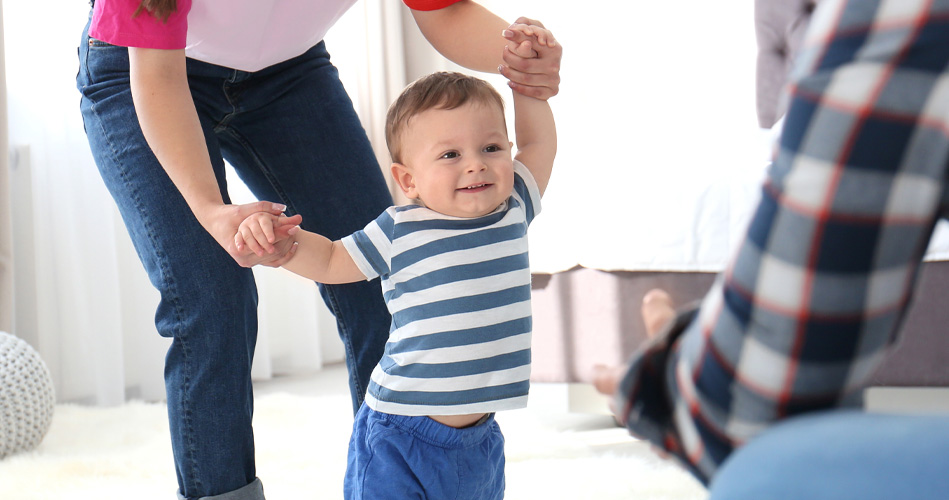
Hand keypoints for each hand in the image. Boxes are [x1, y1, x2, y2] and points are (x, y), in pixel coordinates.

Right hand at [199, 201, 300, 267]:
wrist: (215, 222)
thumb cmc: (227, 215)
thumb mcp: (243, 210)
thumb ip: (262, 207)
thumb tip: (283, 207)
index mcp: (238, 249)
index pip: (266, 244)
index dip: (281, 234)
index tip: (293, 227)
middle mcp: (243, 260)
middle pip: (272, 253)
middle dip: (286, 240)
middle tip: (297, 229)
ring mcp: (247, 262)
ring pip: (273, 258)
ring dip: (285, 247)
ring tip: (296, 234)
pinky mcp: (251, 261)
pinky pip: (271, 261)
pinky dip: (282, 253)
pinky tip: (292, 244)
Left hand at [500, 18, 561, 99]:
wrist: (545, 73)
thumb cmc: (535, 52)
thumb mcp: (532, 40)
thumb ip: (524, 33)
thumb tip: (511, 33)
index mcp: (553, 49)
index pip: (532, 43)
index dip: (517, 37)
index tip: (504, 33)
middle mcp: (555, 65)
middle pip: (525, 65)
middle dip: (510, 59)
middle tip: (502, 54)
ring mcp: (554, 79)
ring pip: (526, 79)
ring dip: (510, 74)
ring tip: (501, 68)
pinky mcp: (552, 91)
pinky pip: (531, 91)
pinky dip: (518, 87)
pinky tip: (509, 82)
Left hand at [593, 289, 675, 458]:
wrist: (720, 411)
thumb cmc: (687, 369)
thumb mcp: (672, 334)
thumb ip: (660, 318)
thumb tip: (652, 296)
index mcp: (630, 386)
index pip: (609, 380)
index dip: (603, 375)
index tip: (596, 370)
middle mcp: (641, 415)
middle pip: (625, 411)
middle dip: (622, 403)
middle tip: (616, 402)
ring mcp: (663, 439)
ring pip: (647, 433)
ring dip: (646, 425)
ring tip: (648, 423)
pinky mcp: (686, 453)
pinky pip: (674, 449)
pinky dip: (674, 442)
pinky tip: (681, 442)